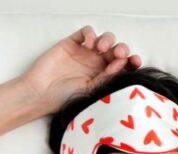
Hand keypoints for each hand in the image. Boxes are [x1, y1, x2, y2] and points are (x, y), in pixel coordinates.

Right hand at [20, 26, 142, 114]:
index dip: (132, 62)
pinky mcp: (72, 44)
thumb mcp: (92, 91)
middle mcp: (98, 64)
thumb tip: (125, 63)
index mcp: (107, 77)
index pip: (125, 66)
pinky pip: (86, 32)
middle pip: (118, 50)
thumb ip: (108, 78)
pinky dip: (91, 34)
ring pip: (105, 39)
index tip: (135, 62)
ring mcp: (86, 53)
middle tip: (119, 55)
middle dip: (122, 50)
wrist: (42, 94)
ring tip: (102, 49)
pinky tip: (90, 44)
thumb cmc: (67, 98)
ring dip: (108, 40)